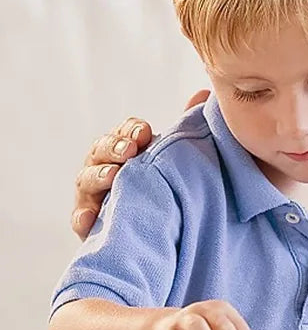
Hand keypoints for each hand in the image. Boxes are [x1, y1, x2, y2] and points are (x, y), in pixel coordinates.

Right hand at [70, 90, 209, 239]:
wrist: (165, 235)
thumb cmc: (166, 189)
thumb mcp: (176, 160)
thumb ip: (185, 130)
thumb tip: (204, 94)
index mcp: (126, 150)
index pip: (124, 133)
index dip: (131, 130)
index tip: (146, 133)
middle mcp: (106, 168)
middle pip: (101, 150)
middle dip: (114, 147)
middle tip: (130, 150)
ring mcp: (94, 195)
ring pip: (87, 180)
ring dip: (98, 175)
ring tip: (113, 176)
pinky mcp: (91, 225)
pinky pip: (81, 220)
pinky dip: (82, 217)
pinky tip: (89, 218)